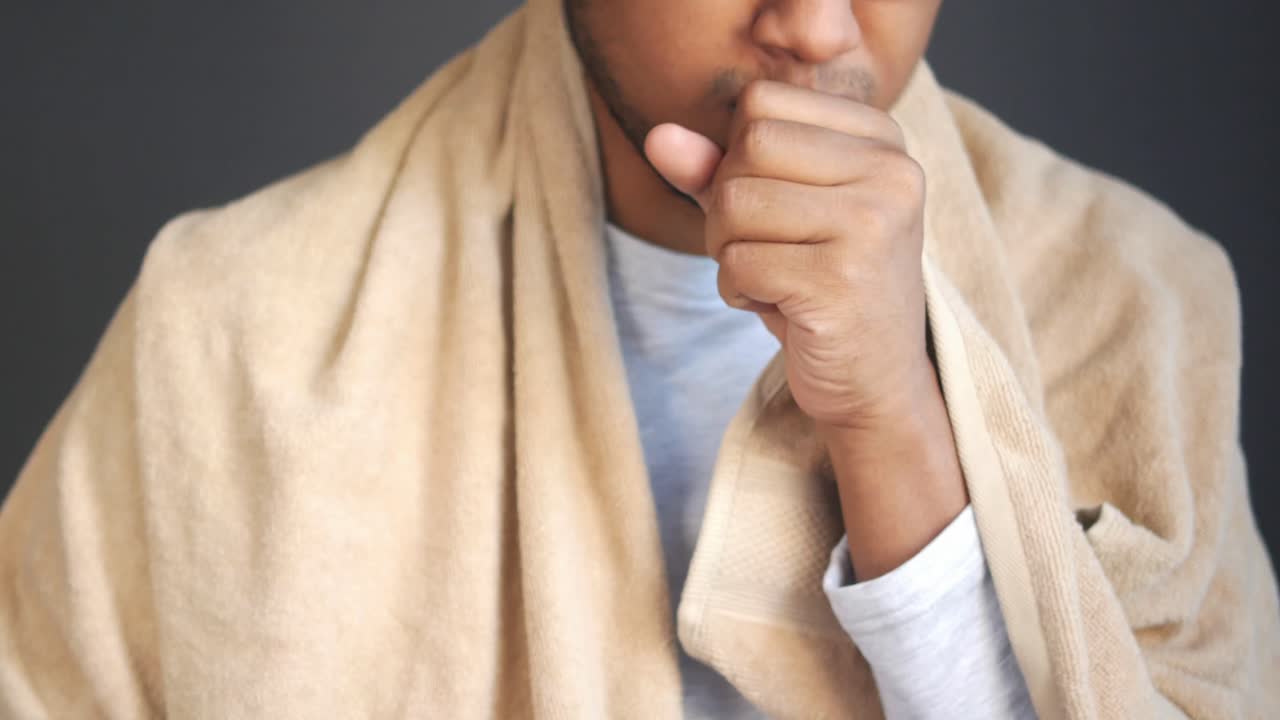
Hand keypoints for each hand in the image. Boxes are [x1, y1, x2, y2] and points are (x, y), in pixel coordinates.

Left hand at [645, 80, 966, 577]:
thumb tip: (657, 137)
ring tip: (774, 279)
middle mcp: (890, 170)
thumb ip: (716, 168)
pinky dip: (737, 291)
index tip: (778, 208)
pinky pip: (737, 263)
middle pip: (747, 146)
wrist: (874, 382)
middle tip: (767, 251)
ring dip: (729, 252)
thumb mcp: (772, 213)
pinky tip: (779, 308)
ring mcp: (873, 223)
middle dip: (729, 206)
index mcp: (881, 138)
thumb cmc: (822, 286)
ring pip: (734, 203)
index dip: (739, 158)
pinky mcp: (842, 279)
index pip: (761, 102)